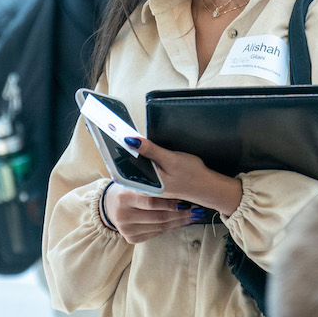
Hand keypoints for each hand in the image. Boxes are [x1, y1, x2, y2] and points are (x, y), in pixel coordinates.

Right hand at [102, 182, 190, 243]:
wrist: (111, 204)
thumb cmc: (128, 188)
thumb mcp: (134, 180)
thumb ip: (148, 181)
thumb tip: (171, 177)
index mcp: (124, 197)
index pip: (151, 202)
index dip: (170, 202)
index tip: (185, 200)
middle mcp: (123, 215)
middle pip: (158, 216)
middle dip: (179, 214)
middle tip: (194, 210)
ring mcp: (126, 229)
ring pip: (159, 227)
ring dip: (178, 222)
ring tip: (191, 216)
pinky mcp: (131, 238)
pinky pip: (155, 233)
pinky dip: (170, 228)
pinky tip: (180, 223)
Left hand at [126, 137, 242, 216]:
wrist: (206, 187)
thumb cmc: (191, 174)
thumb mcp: (170, 159)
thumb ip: (150, 150)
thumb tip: (131, 141)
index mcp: (145, 184)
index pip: (123, 166)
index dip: (115, 150)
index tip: (111, 134)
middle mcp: (144, 186)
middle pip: (127, 165)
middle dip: (123, 149)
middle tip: (119, 130)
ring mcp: (148, 185)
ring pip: (134, 166)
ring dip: (132, 153)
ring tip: (129, 137)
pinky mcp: (154, 181)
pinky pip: (142, 168)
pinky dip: (141, 157)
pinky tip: (142, 148)